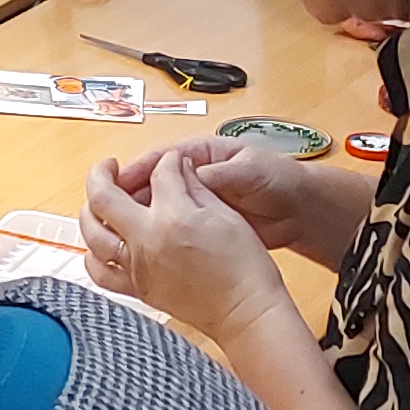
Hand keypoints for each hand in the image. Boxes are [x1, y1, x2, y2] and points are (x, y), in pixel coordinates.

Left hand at [82, 147, 301, 349]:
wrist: (245, 312)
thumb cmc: (244, 268)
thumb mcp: (226, 215)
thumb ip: (195, 186)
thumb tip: (178, 166)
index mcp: (173, 217)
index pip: (157, 172)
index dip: (167, 161)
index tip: (173, 162)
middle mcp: (147, 241)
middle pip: (103, 197)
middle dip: (102, 173)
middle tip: (109, 167)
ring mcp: (137, 267)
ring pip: (91, 233)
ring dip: (89, 210)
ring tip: (98, 202)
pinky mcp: (137, 289)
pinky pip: (100, 271)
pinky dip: (93, 254)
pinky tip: (100, 245)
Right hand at [107, 130, 370, 262]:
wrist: (301, 211)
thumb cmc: (278, 179)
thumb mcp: (249, 170)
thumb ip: (218, 173)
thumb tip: (184, 172)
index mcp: (198, 156)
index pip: (157, 161)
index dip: (135, 172)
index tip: (116, 184)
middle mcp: (190, 179)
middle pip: (147, 187)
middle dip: (128, 198)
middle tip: (107, 213)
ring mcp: (193, 205)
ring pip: (154, 211)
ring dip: (137, 221)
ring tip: (119, 236)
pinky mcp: (199, 229)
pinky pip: (171, 232)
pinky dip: (156, 240)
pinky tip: (143, 252)